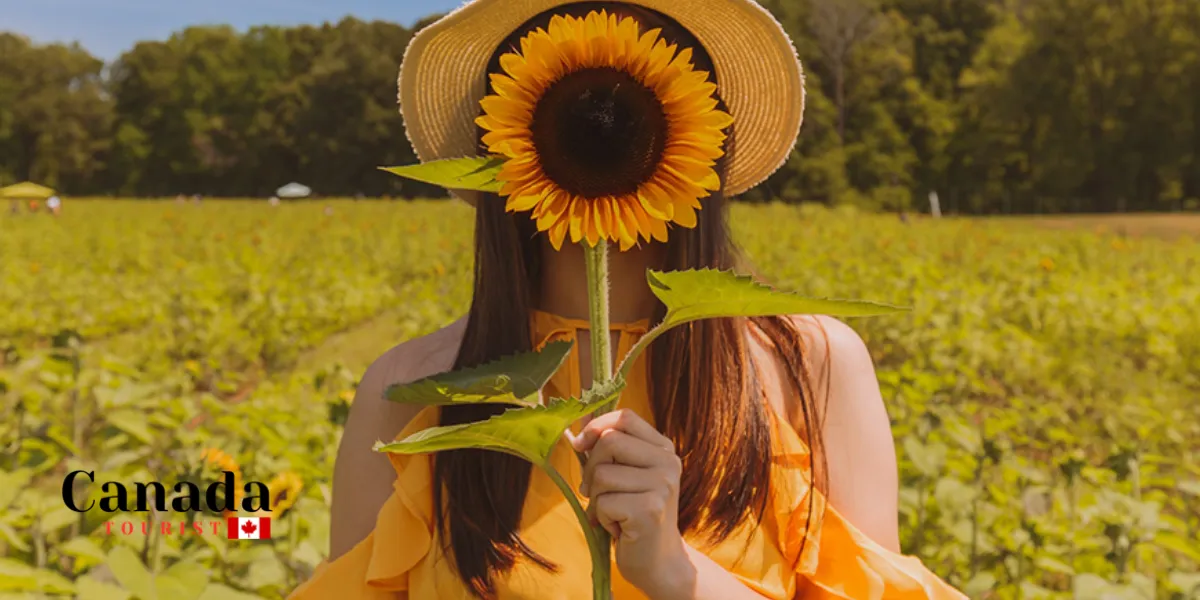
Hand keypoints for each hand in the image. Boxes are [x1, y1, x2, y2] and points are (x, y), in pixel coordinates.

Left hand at [570, 409, 689, 596]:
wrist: (659, 561)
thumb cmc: (634, 515)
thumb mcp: (626, 475)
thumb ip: (608, 449)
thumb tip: (579, 423)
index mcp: (663, 449)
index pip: (625, 418)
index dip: (596, 426)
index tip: (580, 445)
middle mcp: (668, 463)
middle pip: (609, 442)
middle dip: (591, 469)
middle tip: (596, 493)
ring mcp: (662, 486)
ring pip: (602, 474)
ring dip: (596, 498)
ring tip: (613, 513)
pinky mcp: (649, 510)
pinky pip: (603, 502)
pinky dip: (601, 518)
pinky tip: (618, 528)